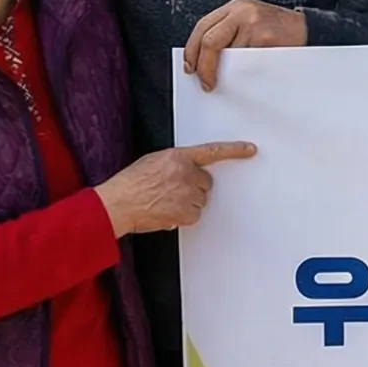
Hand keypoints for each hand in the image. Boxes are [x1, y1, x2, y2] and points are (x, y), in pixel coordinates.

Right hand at [94, 141, 257, 236]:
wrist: (117, 203)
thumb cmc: (130, 184)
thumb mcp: (152, 162)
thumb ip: (174, 164)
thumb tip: (185, 173)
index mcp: (177, 157)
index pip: (212, 151)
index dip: (234, 150)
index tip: (250, 149)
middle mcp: (186, 173)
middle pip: (205, 183)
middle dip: (193, 188)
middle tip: (171, 192)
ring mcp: (187, 193)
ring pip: (200, 200)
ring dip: (187, 203)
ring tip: (164, 202)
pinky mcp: (185, 212)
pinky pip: (194, 215)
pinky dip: (183, 217)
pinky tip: (166, 213)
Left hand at [182, 0, 308, 90]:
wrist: (310, 29)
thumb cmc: (278, 31)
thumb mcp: (250, 23)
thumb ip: (228, 34)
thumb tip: (203, 60)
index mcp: (234, 8)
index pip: (202, 27)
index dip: (192, 50)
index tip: (190, 67)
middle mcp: (242, 12)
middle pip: (209, 40)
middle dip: (203, 66)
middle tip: (204, 81)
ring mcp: (254, 24)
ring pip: (227, 54)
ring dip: (224, 72)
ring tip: (226, 81)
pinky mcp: (264, 38)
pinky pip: (245, 62)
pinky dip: (241, 74)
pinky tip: (245, 77)